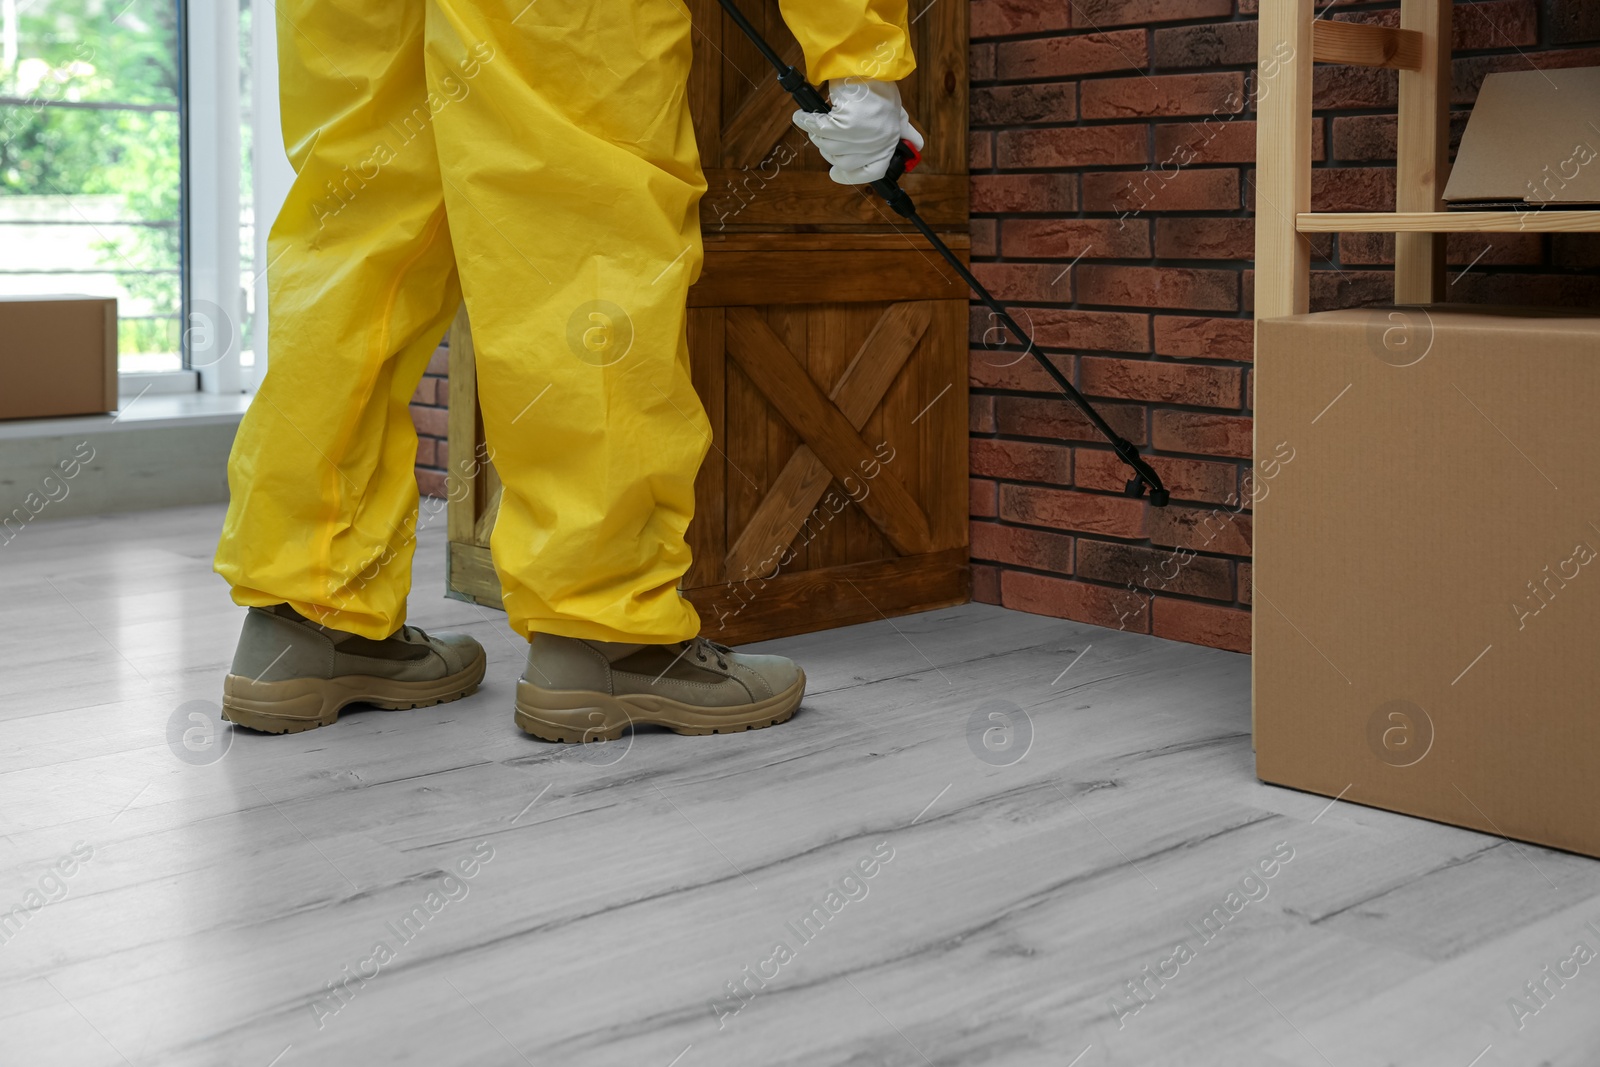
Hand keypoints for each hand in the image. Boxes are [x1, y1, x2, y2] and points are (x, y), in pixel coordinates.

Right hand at [791, 77, 924, 185]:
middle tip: (823, 133)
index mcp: (890, 143)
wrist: (867, 62)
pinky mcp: (845, 124)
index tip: (835, 173)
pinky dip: (806, 122)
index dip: (850, 175)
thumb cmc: (881, 86)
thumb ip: (904, 130)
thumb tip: (915, 145)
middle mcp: (877, 143)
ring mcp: (861, 136)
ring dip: (816, 134)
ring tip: (813, 121)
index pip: (872, 172)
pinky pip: (818, 129)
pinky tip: (801, 116)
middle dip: (829, 148)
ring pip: (828, 147)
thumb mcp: (898, 110)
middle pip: (842, 161)